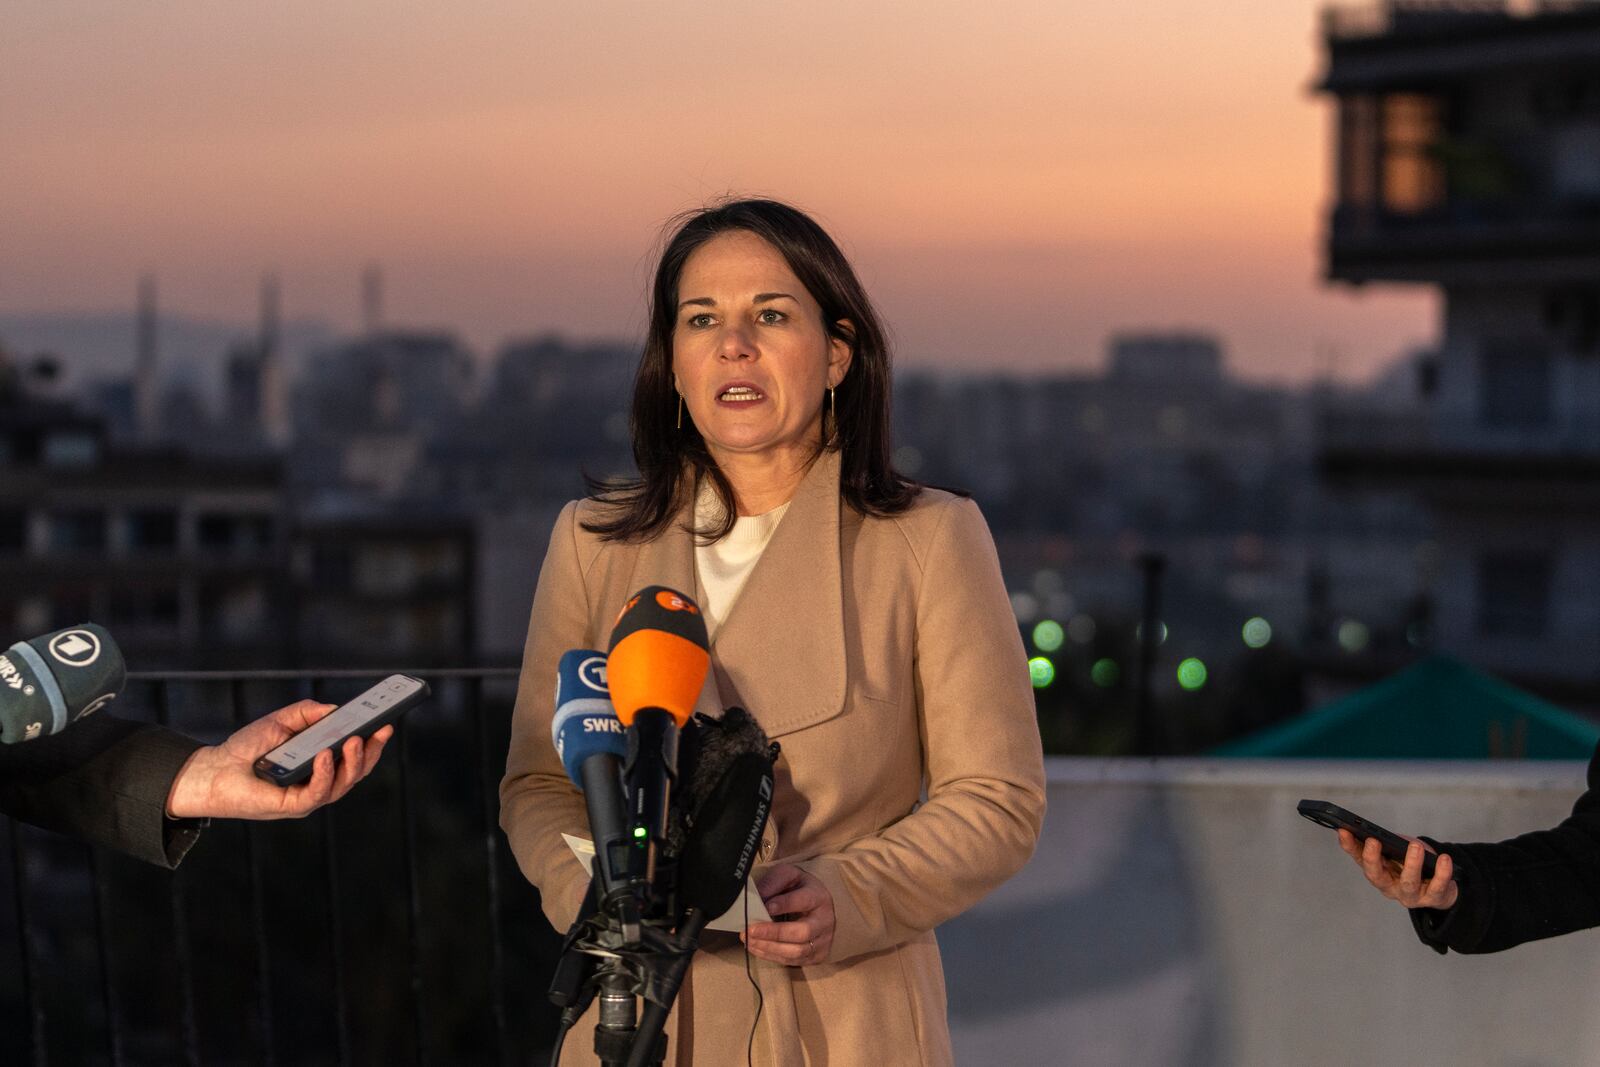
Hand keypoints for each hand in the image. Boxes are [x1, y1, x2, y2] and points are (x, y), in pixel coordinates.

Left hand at [165, 700, 392, 819]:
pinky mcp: (292, 806)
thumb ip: (308, 713)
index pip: (354, 756)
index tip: (386, 723)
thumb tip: (336, 710)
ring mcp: (307, 796)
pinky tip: (325, 755)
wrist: (213, 769)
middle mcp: (319, 782)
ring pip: (343, 785)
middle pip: (356, 772)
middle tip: (379, 730)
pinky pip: (316, 793)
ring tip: (354, 741)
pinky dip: (325, 774)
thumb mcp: (282, 721)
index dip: (373, 742)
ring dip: (353, 763)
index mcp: (320, 763)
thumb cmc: (247, 747)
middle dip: (371, 752)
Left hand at [743, 863, 834, 965]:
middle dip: (774, 933)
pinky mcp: (816, 956)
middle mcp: (824, 921)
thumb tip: (757, 897)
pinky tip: (756, 947)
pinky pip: (792, 961)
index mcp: (818, 897)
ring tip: (749, 940)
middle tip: (750, 930)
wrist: (819, 906)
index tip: (766, 907)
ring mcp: (822, 942)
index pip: (804, 901)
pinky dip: (771, 956)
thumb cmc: (800, 889)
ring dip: (769, 947)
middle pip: (802, 932)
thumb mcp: (789, 876)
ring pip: (797, 951)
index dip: (785, 904)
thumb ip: (774, 882)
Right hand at [1337, 829, 1458, 909]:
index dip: (1349, 846)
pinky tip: (1444, 859)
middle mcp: (1389, 886)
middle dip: (1372, 859)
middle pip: (1376, 876)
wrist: (1440, 886)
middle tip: (1373, 840)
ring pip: (1408, 883)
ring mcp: (1410, 895)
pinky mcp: (1433, 898)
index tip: (1344, 830)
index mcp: (1377, 872)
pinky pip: (1437, 887)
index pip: (1358, 859)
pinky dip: (1442, 873)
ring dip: (1411, 864)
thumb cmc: (1412, 863)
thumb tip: (1371, 832)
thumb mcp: (1397, 850)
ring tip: (1415, 846)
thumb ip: (1385, 843)